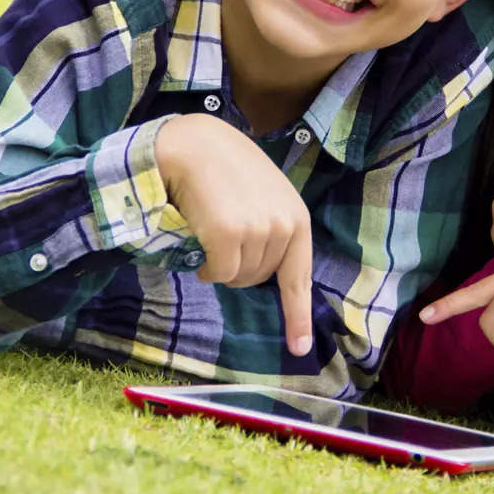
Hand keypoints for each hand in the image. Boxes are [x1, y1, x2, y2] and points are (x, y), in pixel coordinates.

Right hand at [156, 115, 312, 356]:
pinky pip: (216, 274)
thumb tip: (264, 272)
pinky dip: (204, 265)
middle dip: (238, 268)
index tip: (298, 349)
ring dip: (219, 264)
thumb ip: (273, 229)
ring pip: (235, 278)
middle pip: (257, 280)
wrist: (194, 144)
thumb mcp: (263, 196)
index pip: (299, 277)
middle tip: (223, 233)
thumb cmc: (224, 168)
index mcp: (297, 219)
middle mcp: (284, 226)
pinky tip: (199, 235)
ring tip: (211, 225)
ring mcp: (258, 231)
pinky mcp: (229, 236)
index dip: (296, 316)